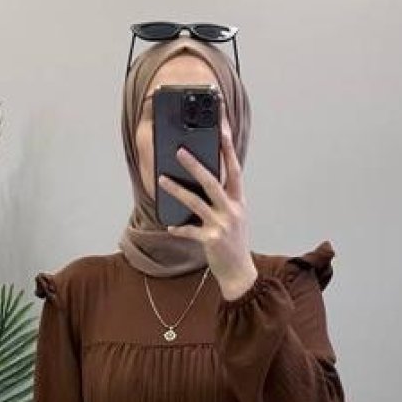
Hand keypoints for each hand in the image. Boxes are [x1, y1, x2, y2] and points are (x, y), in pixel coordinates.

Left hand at [157, 114, 256, 298]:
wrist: (239, 272)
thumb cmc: (233, 242)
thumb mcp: (234, 217)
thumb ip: (224, 199)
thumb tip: (203, 180)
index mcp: (239, 201)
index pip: (234, 169)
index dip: (228, 149)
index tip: (222, 130)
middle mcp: (232, 210)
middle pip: (212, 181)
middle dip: (195, 165)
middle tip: (180, 151)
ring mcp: (222, 225)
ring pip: (196, 202)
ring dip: (177, 190)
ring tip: (162, 179)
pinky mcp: (211, 240)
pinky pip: (190, 230)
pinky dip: (179, 227)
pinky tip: (170, 225)